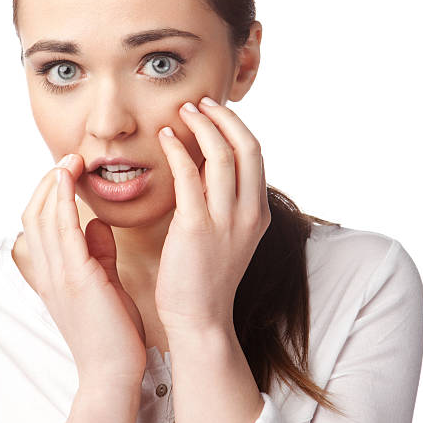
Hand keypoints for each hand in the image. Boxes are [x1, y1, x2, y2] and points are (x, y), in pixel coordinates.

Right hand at [19, 154, 146, 386]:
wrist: (113, 373)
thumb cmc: (112, 331)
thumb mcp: (104, 283)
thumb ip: (99, 252)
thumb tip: (99, 224)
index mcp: (55, 273)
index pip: (41, 223)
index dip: (50, 193)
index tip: (69, 171)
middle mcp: (49, 271)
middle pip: (35, 213)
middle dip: (49, 181)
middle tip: (69, 158)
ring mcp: (58, 274)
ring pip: (42, 216)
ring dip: (54, 183)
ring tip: (71, 160)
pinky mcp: (75, 278)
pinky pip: (61, 229)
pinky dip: (61, 201)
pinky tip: (69, 180)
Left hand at [154, 97, 270, 334]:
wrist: (200, 318)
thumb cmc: (206, 276)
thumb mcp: (228, 235)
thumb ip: (223, 200)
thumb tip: (204, 164)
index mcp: (258, 213)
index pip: (254, 155)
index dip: (235, 127)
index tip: (214, 112)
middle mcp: (248, 213)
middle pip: (246, 147)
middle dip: (224, 118)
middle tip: (200, 104)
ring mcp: (226, 221)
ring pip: (221, 156)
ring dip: (201, 127)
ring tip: (182, 113)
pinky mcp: (196, 228)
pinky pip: (189, 176)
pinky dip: (177, 151)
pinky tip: (164, 139)